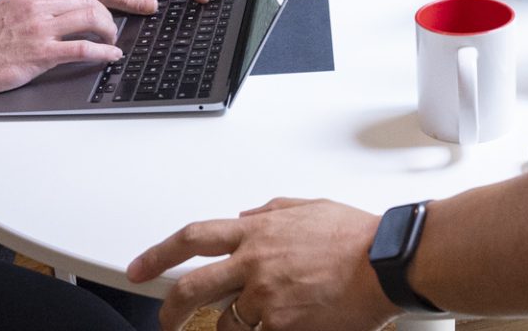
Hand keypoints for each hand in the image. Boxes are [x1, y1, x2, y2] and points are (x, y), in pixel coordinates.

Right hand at [0, 0, 123, 101]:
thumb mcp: (5, 10)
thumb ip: (30, 6)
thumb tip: (56, 11)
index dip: (90, 3)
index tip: (97, 14)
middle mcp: (36, 6)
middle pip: (87, 0)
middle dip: (104, 14)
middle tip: (109, 28)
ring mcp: (40, 29)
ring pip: (91, 18)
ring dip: (108, 30)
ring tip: (111, 40)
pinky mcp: (42, 53)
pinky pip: (84, 48)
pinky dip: (104, 51)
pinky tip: (110, 55)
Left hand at [128, 198, 398, 330]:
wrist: (386, 263)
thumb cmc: (357, 237)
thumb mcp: (308, 209)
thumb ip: (271, 213)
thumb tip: (248, 217)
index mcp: (257, 232)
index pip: (193, 238)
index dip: (159, 253)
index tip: (141, 267)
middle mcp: (254, 263)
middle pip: (191, 288)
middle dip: (170, 309)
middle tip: (167, 319)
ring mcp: (265, 298)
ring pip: (227, 323)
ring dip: (234, 326)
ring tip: (261, 321)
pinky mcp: (281, 326)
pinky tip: (288, 323)